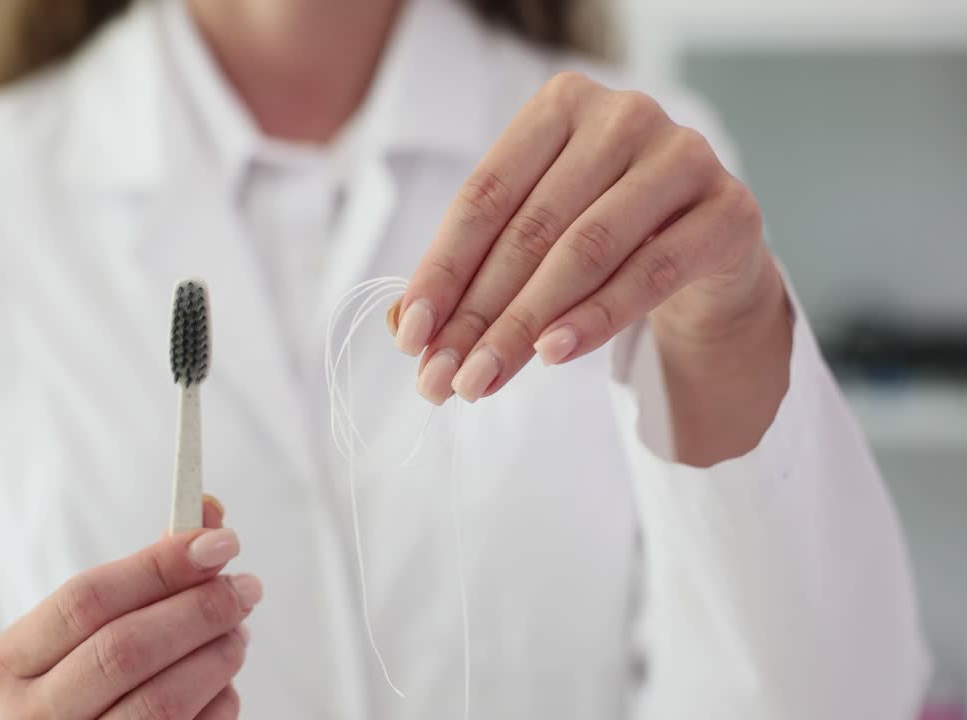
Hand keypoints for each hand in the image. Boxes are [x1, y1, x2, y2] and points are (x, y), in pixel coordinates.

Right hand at [0, 497, 259, 718]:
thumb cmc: (96, 677)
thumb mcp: (102, 624)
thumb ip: (151, 570)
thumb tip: (210, 515)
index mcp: (14, 661)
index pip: (86, 599)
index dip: (159, 566)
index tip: (220, 541)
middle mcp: (33, 716)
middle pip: (125, 649)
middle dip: (198, 609)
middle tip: (245, 587)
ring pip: (162, 702)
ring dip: (217, 656)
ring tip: (237, 633)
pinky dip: (219, 700)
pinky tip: (222, 681)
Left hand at [392, 71, 782, 404]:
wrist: (708, 245)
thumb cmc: (605, 230)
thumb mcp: (534, 237)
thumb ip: (472, 271)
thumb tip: (406, 325)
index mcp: (560, 106)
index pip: (484, 196)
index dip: (442, 270)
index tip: (410, 334)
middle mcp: (623, 117)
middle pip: (530, 229)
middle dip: (477, 314)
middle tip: (441, 376)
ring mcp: (683, 157)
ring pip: (586, 251)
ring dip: (525, 325)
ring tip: (483, 377)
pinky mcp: (728, 211)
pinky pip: (650, 272)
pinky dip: (595, 318)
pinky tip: (552, 354)